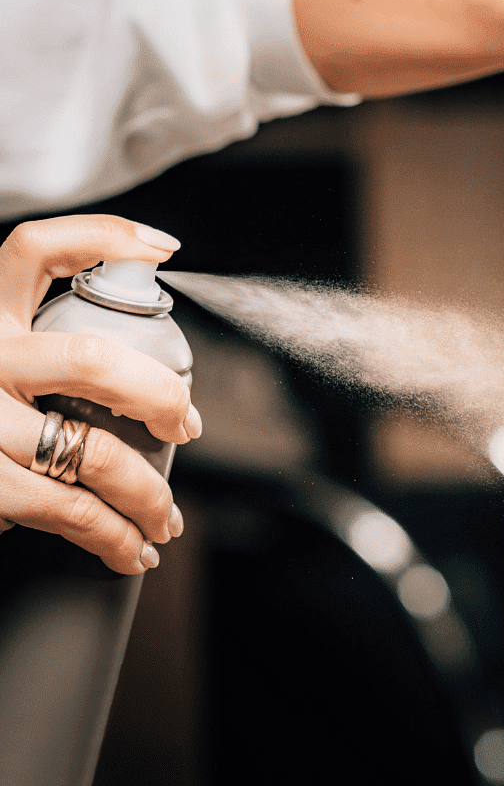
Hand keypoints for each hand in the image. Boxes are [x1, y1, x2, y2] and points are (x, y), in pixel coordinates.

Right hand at [0, 215, 199, 573]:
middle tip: (187, 423)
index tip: (162, 249)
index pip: (34, 250)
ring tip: (166, 515)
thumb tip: (142, 371)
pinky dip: (113, 535)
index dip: (102, 237)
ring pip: (93, 452)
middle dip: (160, 394)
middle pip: (91, 358)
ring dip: (149, 493)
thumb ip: (38, 349)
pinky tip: (132, 548)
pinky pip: (68, 510)